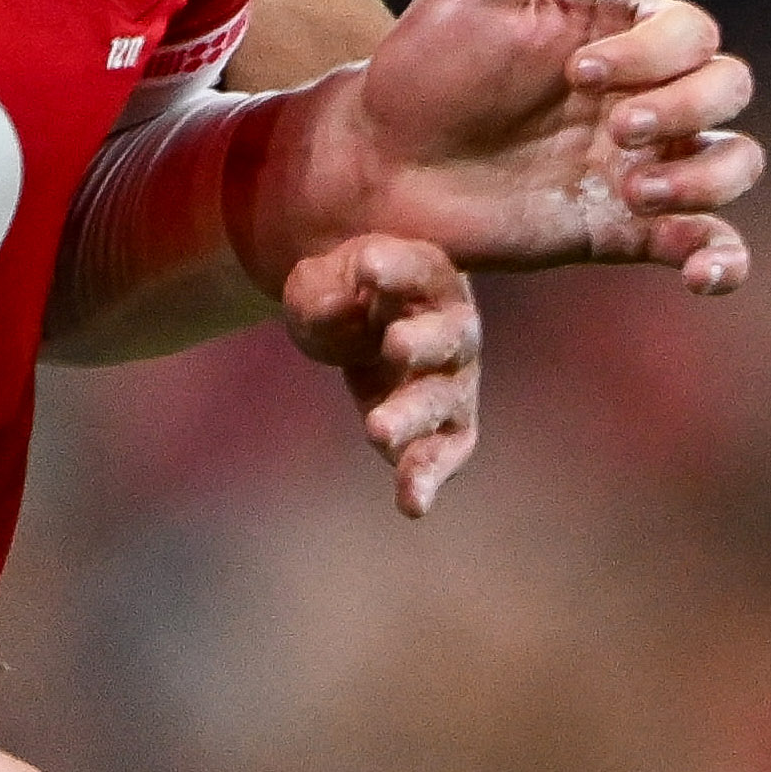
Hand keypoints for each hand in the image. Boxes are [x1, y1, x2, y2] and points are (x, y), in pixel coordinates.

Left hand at [284, 0, 758, 288]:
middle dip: (685, 107)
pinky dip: (724, 260)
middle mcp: (643, 94)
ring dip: (707, 176)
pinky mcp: (620, 230)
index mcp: (618, 33)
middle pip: (728, 88)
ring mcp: (638, 163)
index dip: (654, 52)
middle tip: (613, 129)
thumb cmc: (421, 65)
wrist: (376, 162)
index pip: (692, 32)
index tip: (577, 72)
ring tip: (634, 192)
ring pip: (735, 161)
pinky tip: (700, 275)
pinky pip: (705, 244)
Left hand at [285, 234, 482, 516]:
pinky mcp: (445, 425)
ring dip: (414, 416)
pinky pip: (447, 452)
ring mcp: (453, 378)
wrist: (353, 313)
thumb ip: (322, 292)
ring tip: (376, 430)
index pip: (417, 266)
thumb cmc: (341, 290)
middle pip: (449, 335)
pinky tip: (411, 505)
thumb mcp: (317, 281)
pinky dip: (430, 476)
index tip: (367, 268)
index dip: (396, 268)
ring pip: (445, 399)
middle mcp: (452, 325)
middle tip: (394, 345)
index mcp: (426, 273)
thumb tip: (336, 308)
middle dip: (424, 343)